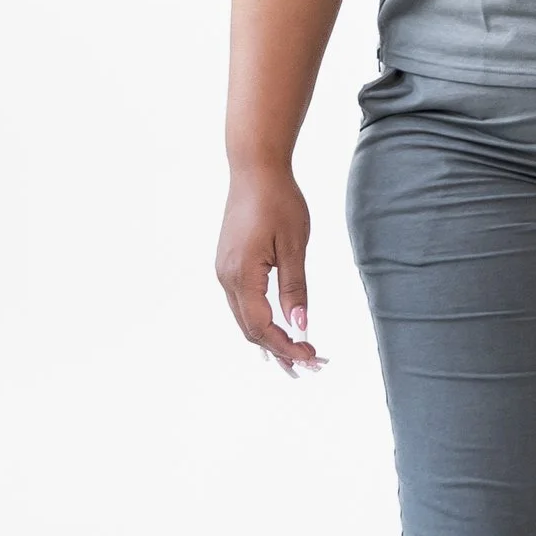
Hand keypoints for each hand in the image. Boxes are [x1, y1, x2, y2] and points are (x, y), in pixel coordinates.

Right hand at [216, 161, 324, 370]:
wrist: (254, 170)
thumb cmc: (278, 201)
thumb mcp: (294, 245)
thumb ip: (295, 288)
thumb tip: (301, 325)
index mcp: (242, 275)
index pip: (263, 327)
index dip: (286, 347)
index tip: (311, 357)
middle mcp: (226, 278)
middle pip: (249, 329)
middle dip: (278, 350)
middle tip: (309, 364)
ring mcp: (223, 271)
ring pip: (243, 318)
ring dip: (268, 338)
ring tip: (295, 354)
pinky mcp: (227, 264)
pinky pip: (241, 303)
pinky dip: (259, 320)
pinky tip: (276, 328)